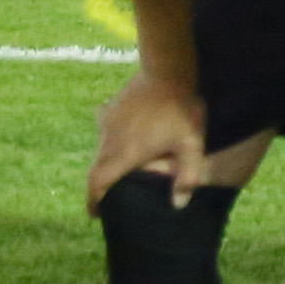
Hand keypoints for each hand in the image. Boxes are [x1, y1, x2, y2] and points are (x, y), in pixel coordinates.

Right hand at [89, 71, 214, 208]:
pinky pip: (107, 132)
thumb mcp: (191, 144)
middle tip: (108, 199)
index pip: (97, 183)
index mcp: (124, 154)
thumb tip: (178, 205)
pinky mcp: (112, 108)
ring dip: (106, 164)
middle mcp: (110, 141)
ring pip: (100, 150)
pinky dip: (112, 144)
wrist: (168, 69)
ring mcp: (108, 122)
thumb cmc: (181, 109)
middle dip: (99, 186)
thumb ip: (187, 176)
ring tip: (120, 172)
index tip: (95, 214)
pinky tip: (128, 142)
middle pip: (96, 169)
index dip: (93, 201)